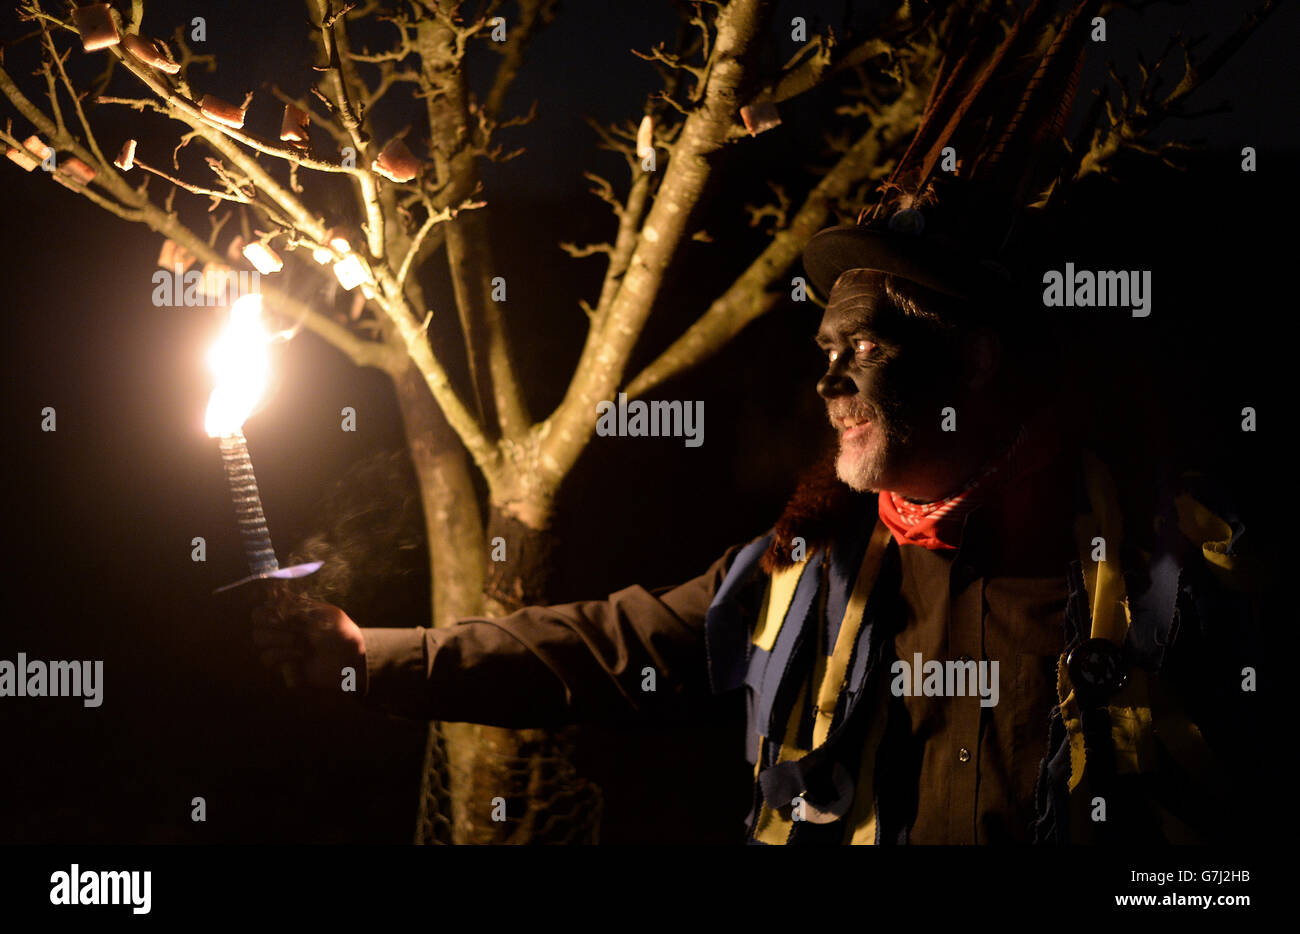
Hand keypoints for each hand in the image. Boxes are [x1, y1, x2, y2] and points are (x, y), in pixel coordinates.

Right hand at [251, 583, 365, 693]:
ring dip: (277, 637)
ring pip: (259, 637)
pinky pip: (267, 657)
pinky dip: (281, 654)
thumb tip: (279, 594)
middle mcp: (285, 625)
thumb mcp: (328, 616)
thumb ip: (303, 607)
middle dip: (266, 618)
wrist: (349, 663)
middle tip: (282, 622)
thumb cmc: (343, 636)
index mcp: (296, 610)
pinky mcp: (282, 663)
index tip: (278, 604)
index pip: (271, 600)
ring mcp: (282, 644)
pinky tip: (299, 654)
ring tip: (296, 640)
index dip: (270, 600)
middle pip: (257, 617)